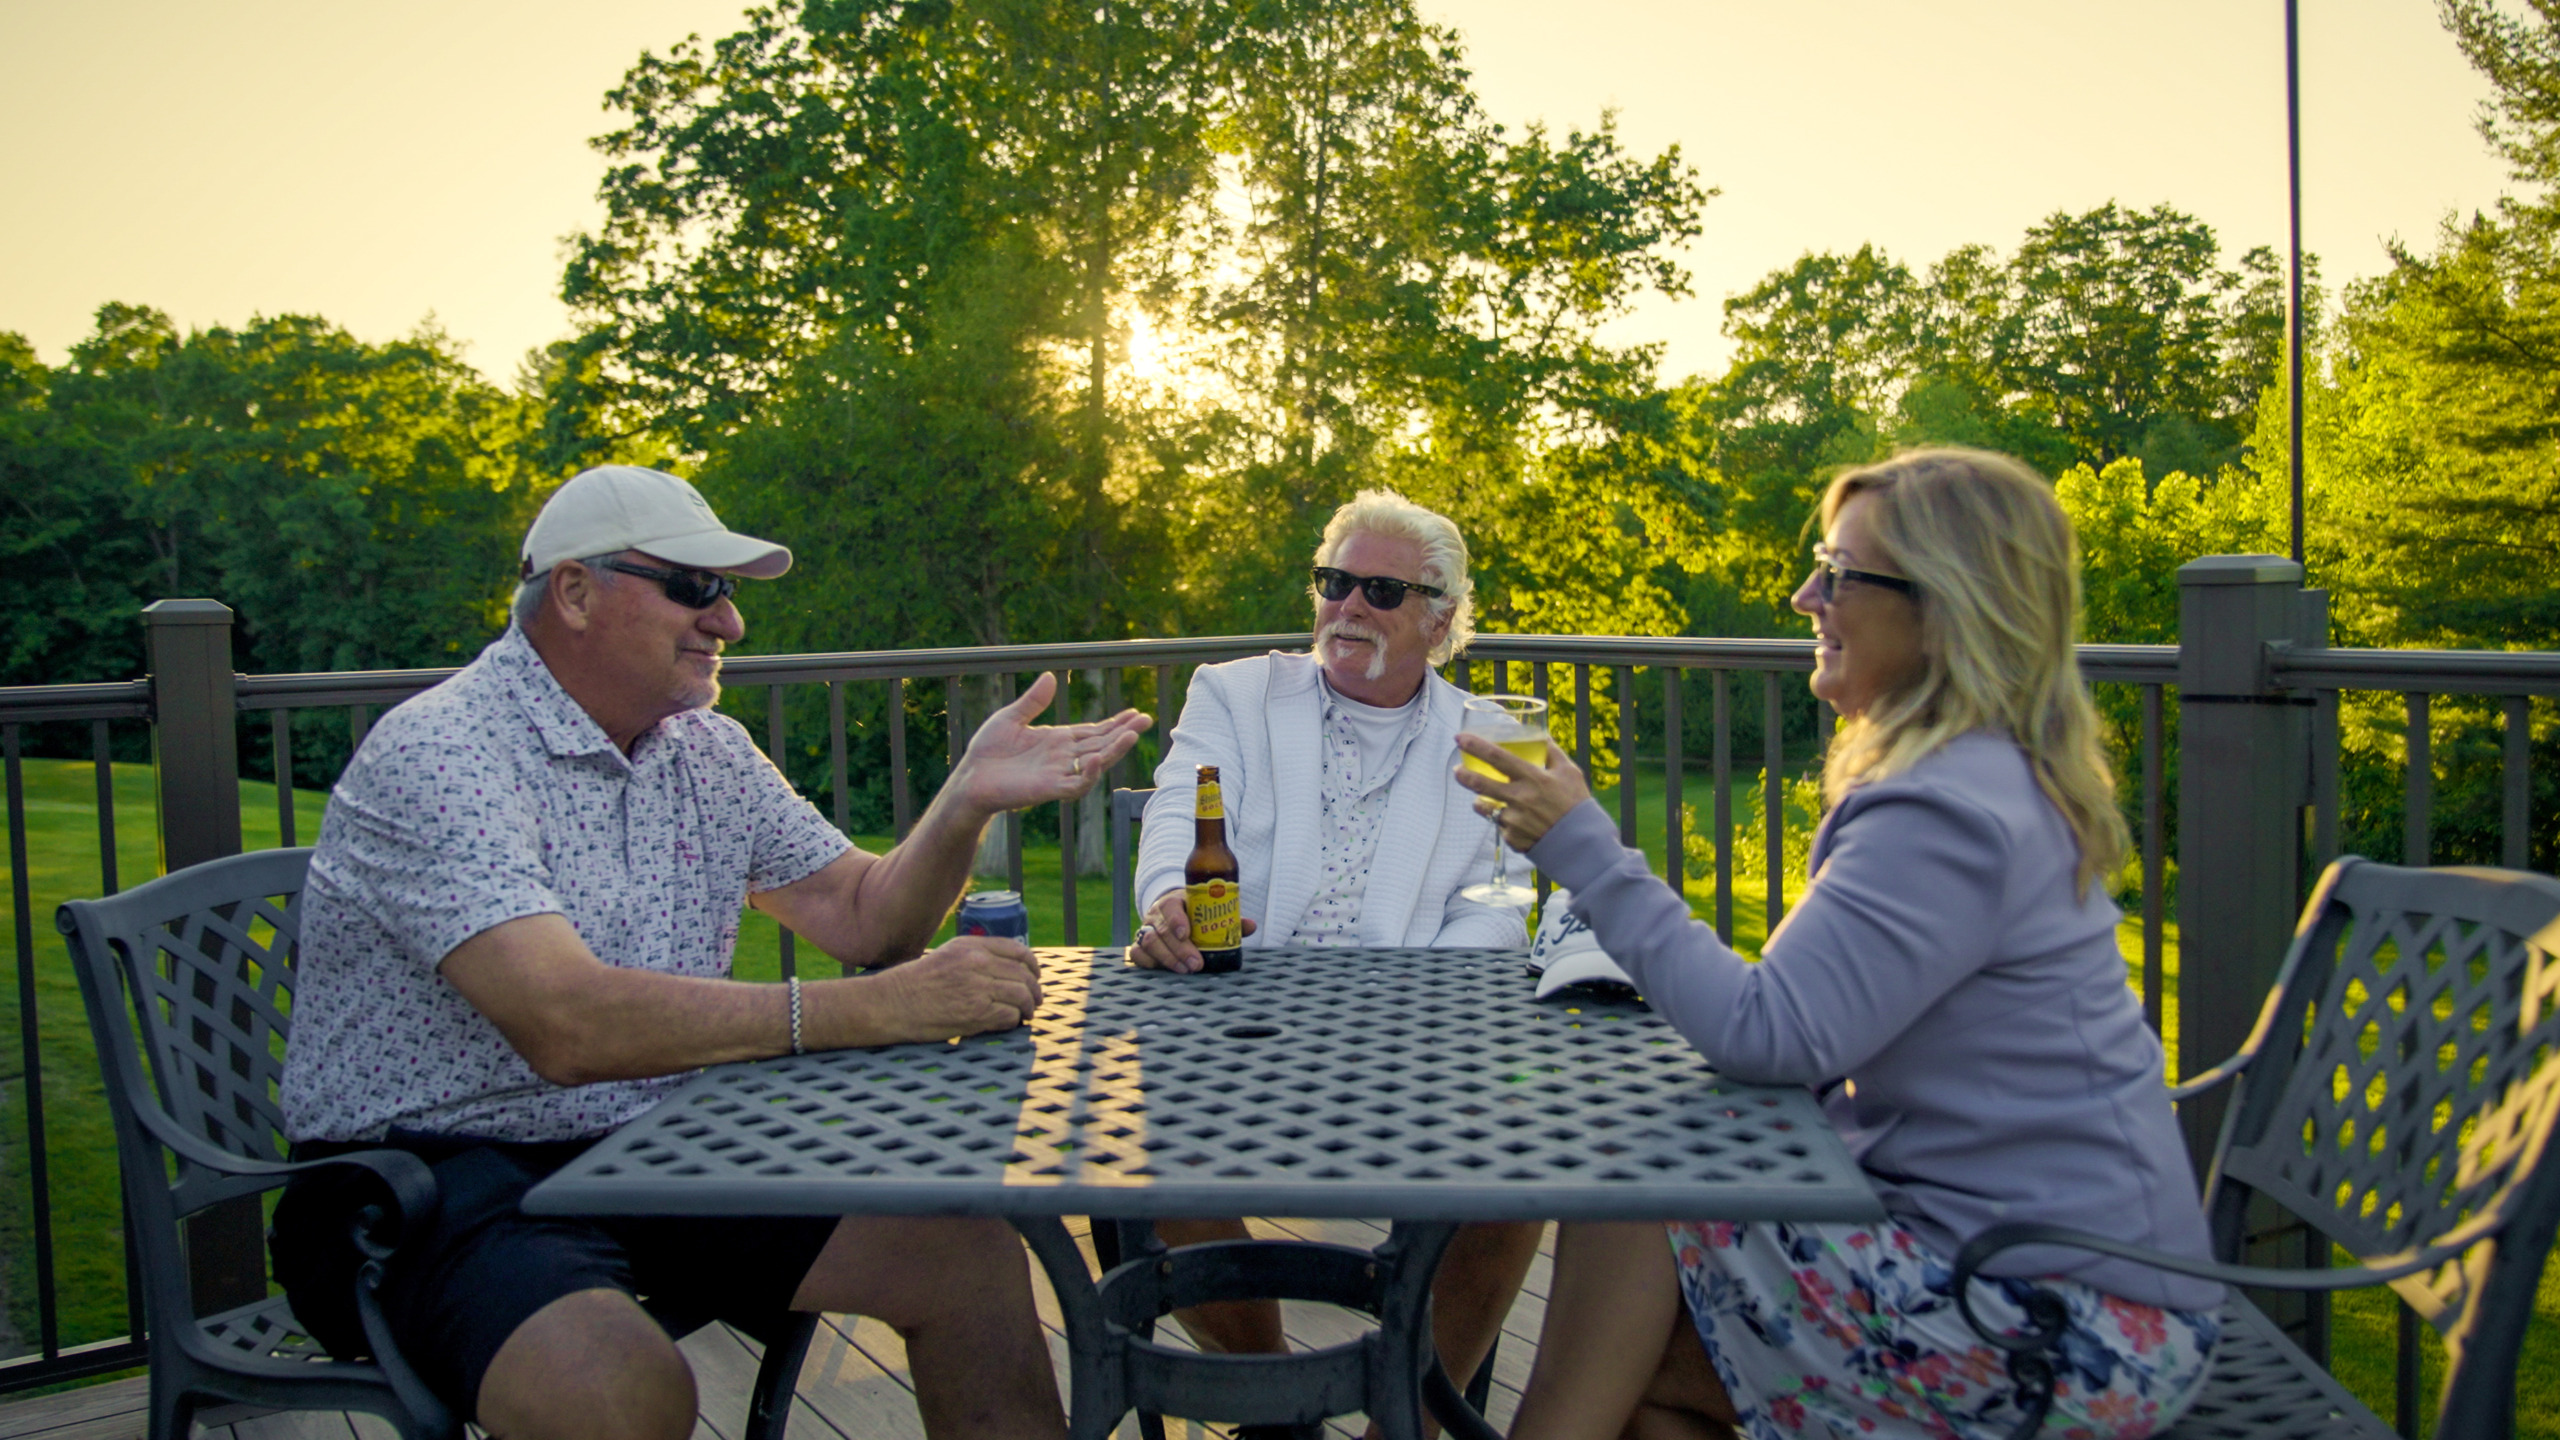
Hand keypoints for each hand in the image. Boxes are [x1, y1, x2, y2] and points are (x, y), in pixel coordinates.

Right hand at [870, 936, 1043, 1040]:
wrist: (891, 1003)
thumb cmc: (916, 983)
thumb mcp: (948, 955)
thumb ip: (977, 957)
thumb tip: (1010, 970)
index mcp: (972, 946)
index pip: (1018, 951)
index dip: (1032, 966)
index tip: (1034, 976)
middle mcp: (978, 962)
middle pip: (1024, 975)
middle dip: (1033, 991)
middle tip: (1033, 1002)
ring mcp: (979, 987)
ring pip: (1022, 996)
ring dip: (1027, 1008)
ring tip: (1024, 1015)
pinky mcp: (977, 1012)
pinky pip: (1010, 1016)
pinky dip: (1012, 1022)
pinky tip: (1006, 1024)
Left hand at [948, 671, 1152, 816]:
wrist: (969, 778)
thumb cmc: (987, 751)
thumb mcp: (1010, 718)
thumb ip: (1033, 701)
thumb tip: (1051, 676)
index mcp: (1057, 740)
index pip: (1094, 731)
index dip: (1115, 723)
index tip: (1135, 713)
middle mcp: (1063, 757)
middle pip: (1102, 744)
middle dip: (1124, 733)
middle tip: (1146, 719)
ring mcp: (1059, 773)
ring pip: (1096, 764)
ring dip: (1114, 751)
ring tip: (1132, 736)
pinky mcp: (1049, 789)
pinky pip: (1076, 785)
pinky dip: (1089, 773)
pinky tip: (1097, 757)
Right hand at [1128, 890, 1258, 973]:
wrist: (1169, 911)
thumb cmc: (1193, 913)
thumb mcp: (1207, 911)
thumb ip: (1228, 919)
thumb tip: (1251, 926)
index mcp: (1173, 902)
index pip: (1170, 908)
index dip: (1176, 921)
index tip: (1186, 934)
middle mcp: (1156, 914)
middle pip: (1161, 931)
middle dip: (1179, 950)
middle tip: (1196, 964)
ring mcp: (1145, 929)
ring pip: (1148, 943)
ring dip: (1167, 958)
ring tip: (1185, 970)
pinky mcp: (1138, 944)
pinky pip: (1137, 954)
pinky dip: (1149, 963)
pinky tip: (1164, 971)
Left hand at [1452, 734, 1591, 850]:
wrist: (1582, 843)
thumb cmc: (1577, 804)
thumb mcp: (1569, 771)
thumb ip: (1551, 751)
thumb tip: (1539, 733)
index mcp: (1534, 778)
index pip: (1498, 757)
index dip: (1475, 746)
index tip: (1460, 738)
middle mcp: (1520, 799)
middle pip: (1480, 783)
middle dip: (1463, 775)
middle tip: (1457, 770)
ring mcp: (1514, 820)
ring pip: (1485, 807)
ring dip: (1482, 802)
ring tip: (1488, 799)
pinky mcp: (1512, 838)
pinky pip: (1501, 825)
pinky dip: (1505, 821)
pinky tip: (1521, 823)